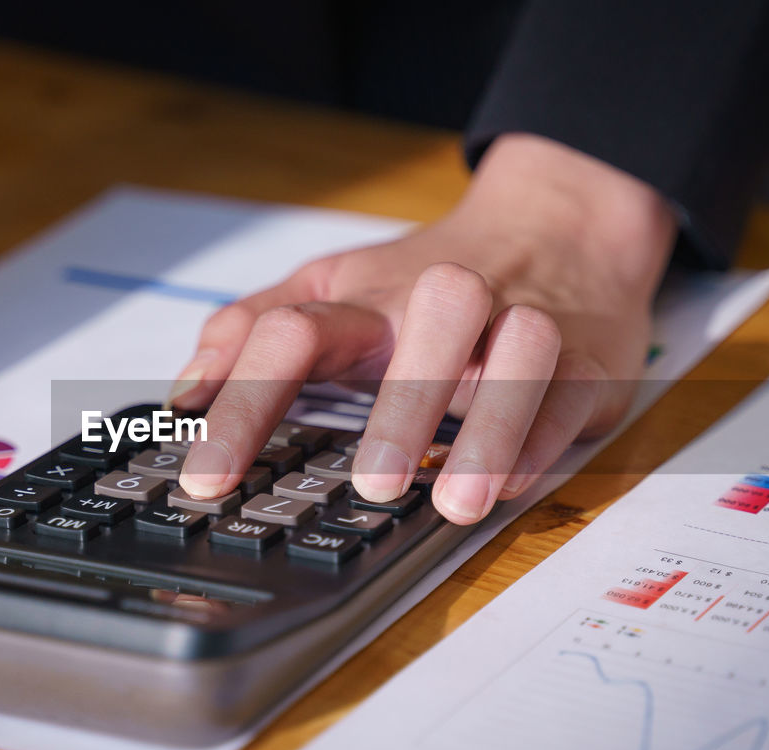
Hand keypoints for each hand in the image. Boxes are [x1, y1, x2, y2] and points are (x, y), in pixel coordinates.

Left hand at [170, 134, 676, 524]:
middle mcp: (442, 302)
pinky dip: (541, 440)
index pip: (293, 334)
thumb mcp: (330, 289)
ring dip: (490, 427)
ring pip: (519, 353)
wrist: (558, 226)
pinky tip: (512, 486)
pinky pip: (566, 394)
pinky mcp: (583, 358)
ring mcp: (520, 322)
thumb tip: (186, 393)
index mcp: (365, 298)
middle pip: (427, 325)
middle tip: (371, 485)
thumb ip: (252, 332)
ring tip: (456, 504)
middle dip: (402, 405)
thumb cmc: (422, 276)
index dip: (244, 404)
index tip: (208, 479)